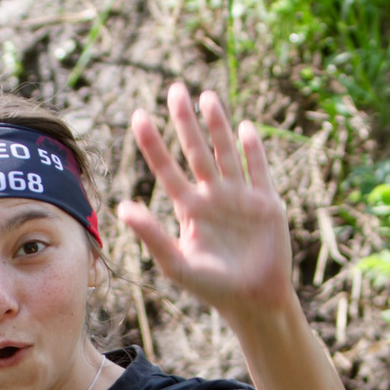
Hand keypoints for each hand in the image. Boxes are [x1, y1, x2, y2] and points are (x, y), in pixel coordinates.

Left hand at [122, 84, 298, 324]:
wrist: (253, 300)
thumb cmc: (211, 287)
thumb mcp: (176, 264)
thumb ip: (151, 235)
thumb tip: (123, 209)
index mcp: (189, 207)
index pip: (167, 168)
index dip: (153, 143)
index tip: (139, 116)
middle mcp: (213, 195)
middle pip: (196, 150)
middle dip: (185, 120)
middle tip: (175, 88)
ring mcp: (240, 196)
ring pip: (226, 151)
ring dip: (218, 125)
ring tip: (206, 96)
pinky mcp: (267, 202)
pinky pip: (258, 170)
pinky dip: (253, 150)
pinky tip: (245, 129)